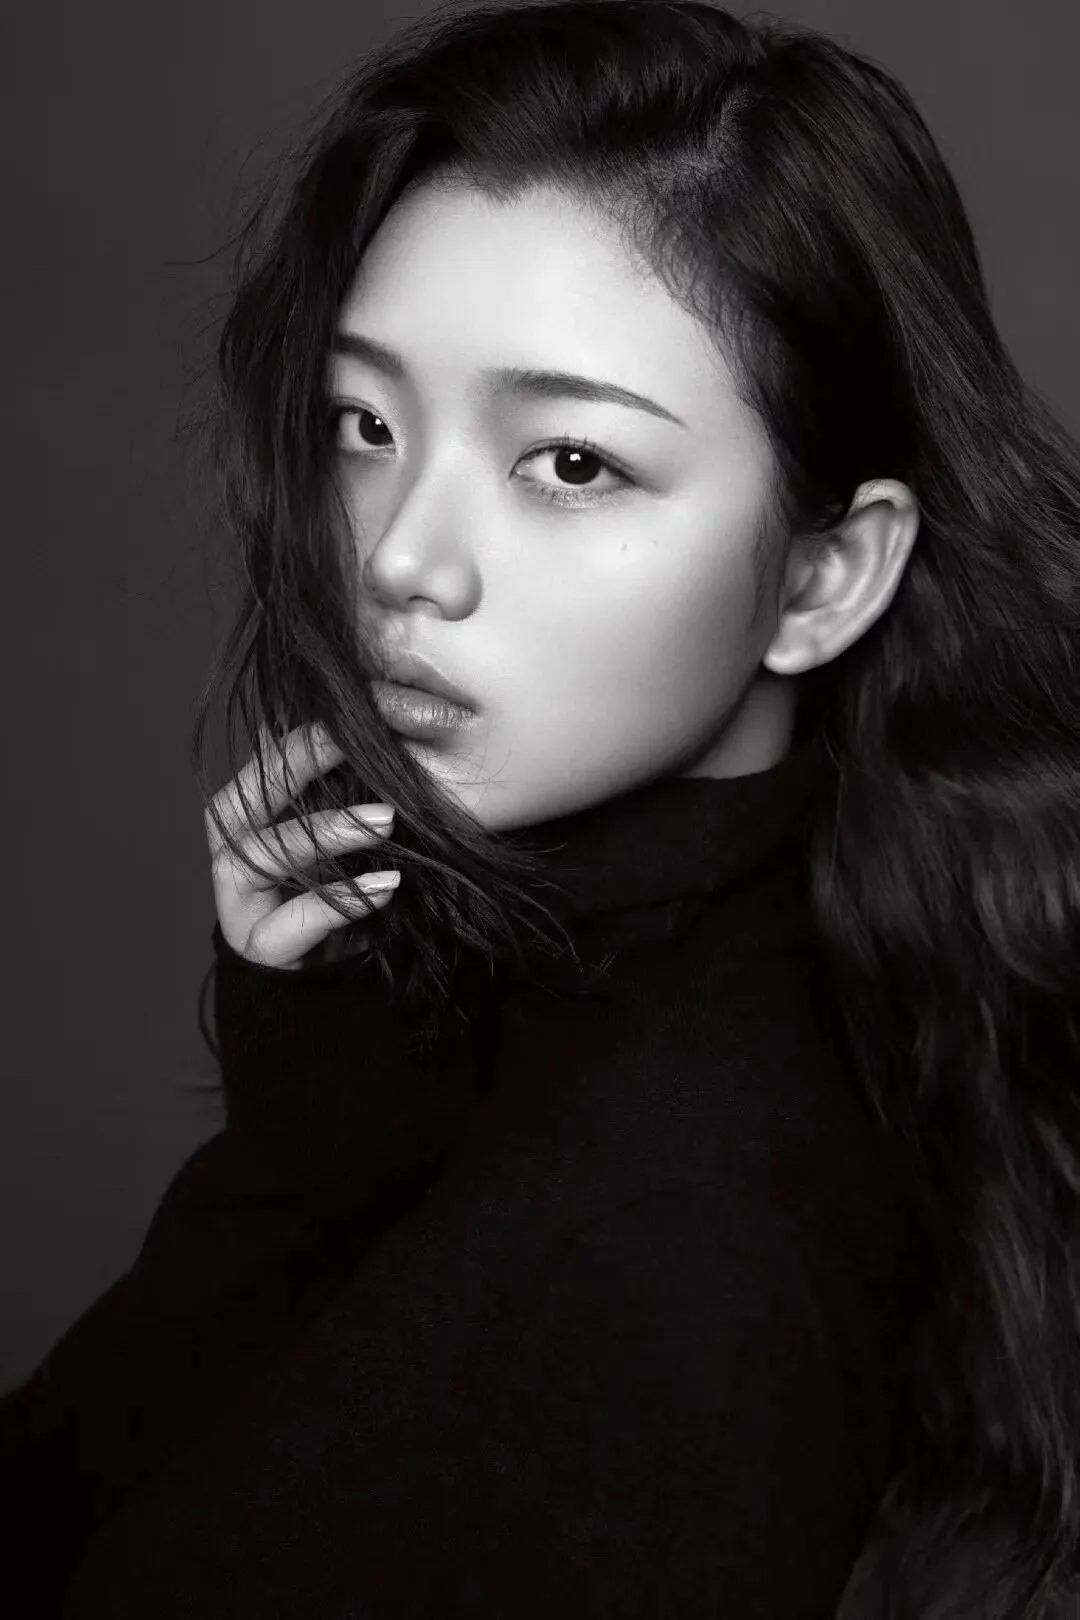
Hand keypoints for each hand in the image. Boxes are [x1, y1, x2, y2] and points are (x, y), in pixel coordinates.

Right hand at [205, 722, 398, 969]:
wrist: (326, 998)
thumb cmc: (340, 902)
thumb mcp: (350, 843)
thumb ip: (358, 794)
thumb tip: (410, 726)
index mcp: (253, 818)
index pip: (270, 759)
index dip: (314, 730)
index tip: (374, 708)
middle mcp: (235, 853)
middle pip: (246, 797)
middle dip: (297, 764)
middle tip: (358, 745)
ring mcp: (241, 904)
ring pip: (258, 856)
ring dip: (323, 832)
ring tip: (386, 821)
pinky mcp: (261, 951)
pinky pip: (287, 925)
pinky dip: (337, 903)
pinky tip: (386, 888)